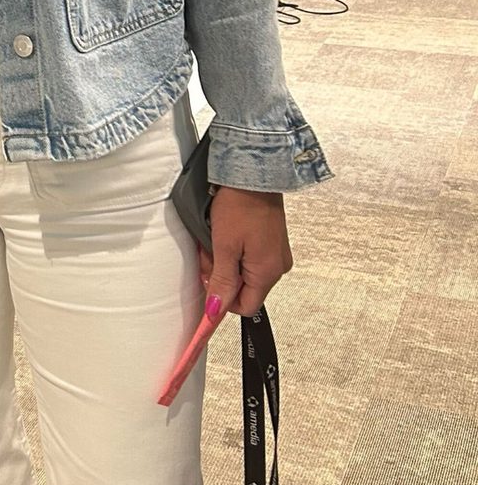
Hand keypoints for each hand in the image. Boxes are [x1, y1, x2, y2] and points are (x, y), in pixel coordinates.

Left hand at [201, 187, 291, 317]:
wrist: (254, 173)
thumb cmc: (239, 205)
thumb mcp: (223, 246)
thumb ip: (221, 281)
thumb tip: (216, 311)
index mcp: (268, 273)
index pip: (245, 307)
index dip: (222, 300)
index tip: (207, 281)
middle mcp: (277, 267)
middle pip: (244, 289)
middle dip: (221, 276)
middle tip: (209, 252)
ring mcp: (276, 254)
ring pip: (243, 272)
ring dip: (225, 261)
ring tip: (216, 238)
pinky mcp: (272, 242)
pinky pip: (249, 257)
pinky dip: (234, 251)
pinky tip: (225, 234)